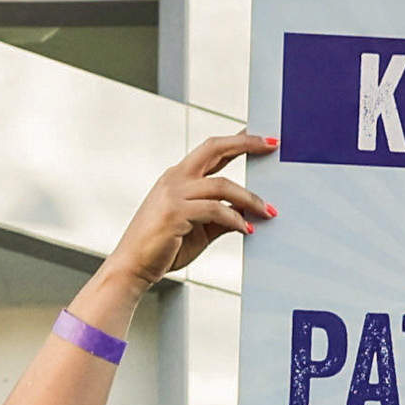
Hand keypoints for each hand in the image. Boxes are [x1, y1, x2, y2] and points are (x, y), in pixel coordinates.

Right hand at [109, 131, 280, 286]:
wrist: (133, 267)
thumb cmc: (163, 247)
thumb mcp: (199, 229)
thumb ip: (221, 217)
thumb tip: (247, 213)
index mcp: (178, 177)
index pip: (211, 150)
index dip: (237, 141)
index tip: (262, 137)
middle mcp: (175, 178)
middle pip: (214, 148)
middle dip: (246, 143)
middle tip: (272, 145)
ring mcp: (173, 193)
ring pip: (222, 185)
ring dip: (250, 198)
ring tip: (268, 211)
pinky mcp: (175, 212)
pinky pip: (215, 210)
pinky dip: (235, 220)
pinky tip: (247, 229)